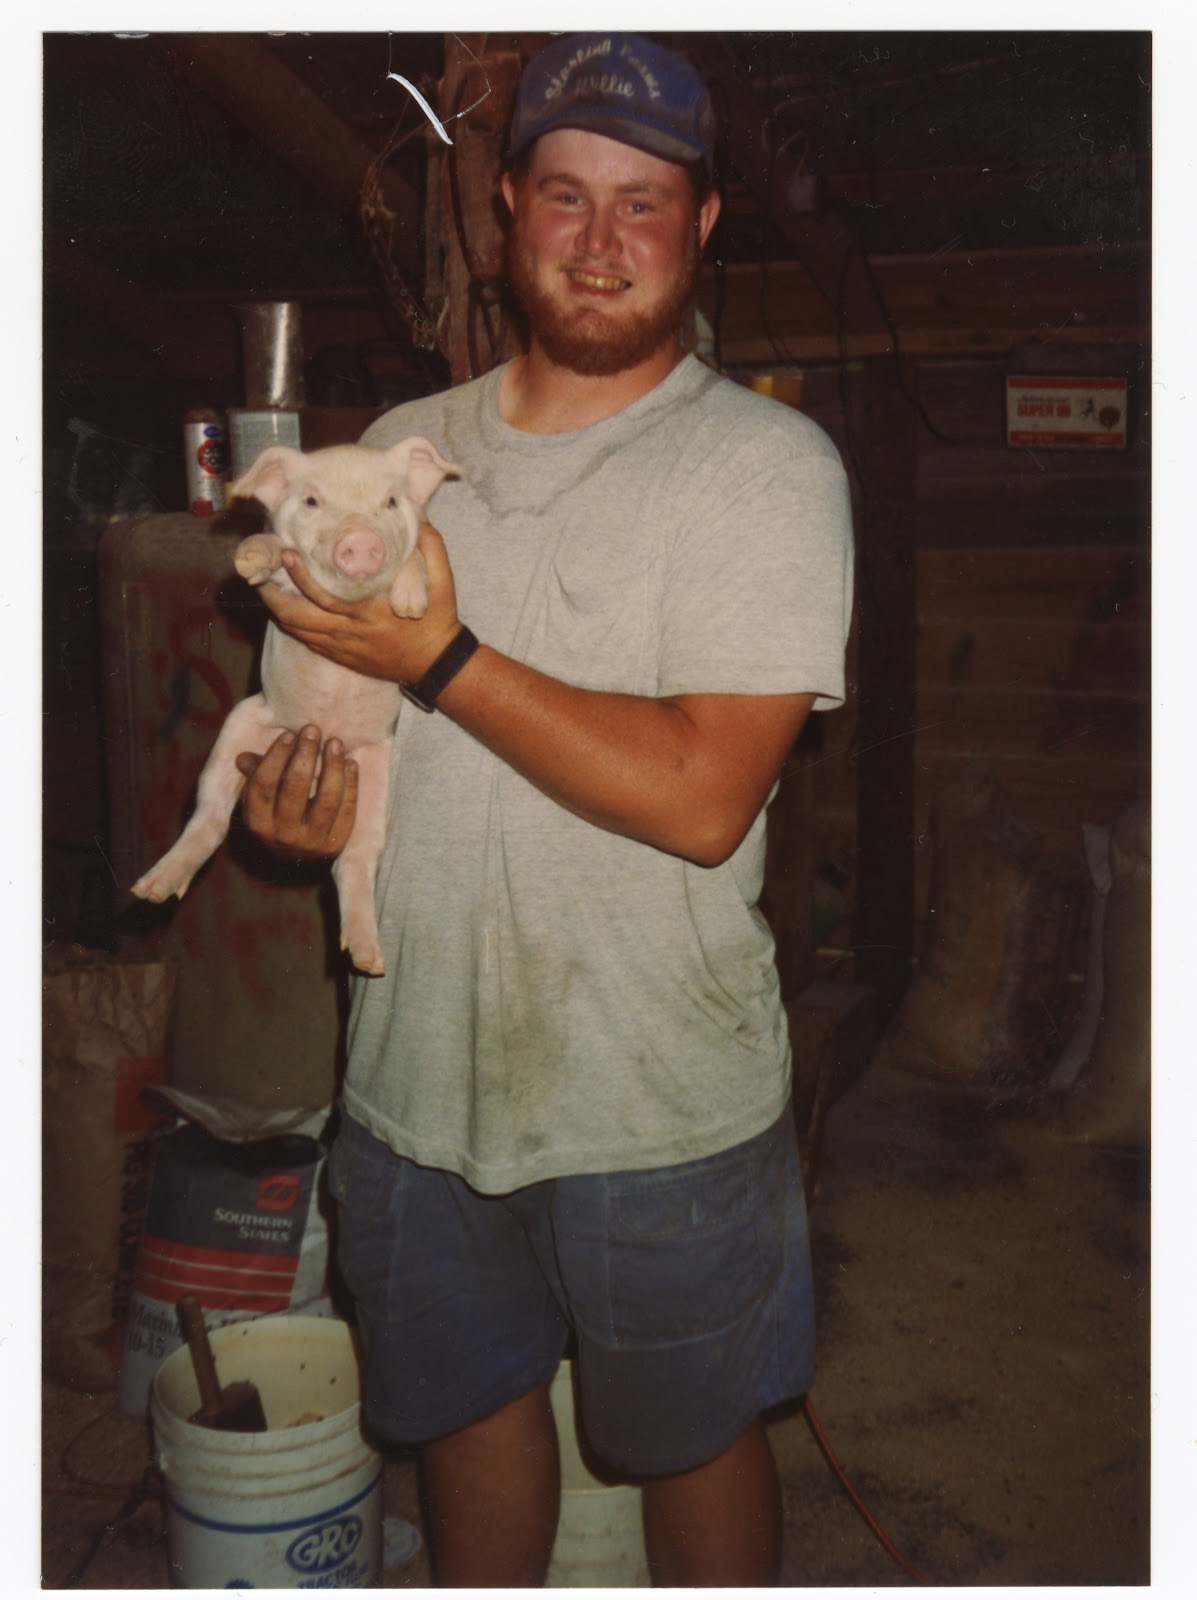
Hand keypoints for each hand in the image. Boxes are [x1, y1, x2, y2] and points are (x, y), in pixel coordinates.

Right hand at [235, 726, 357, 858]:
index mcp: (257, 821)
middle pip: (295, 790)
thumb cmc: (277, 812)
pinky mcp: (335, 845)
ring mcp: (311, 842)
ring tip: (335, 743)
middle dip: (305, 756)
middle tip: (313, 730)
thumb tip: (242, 758)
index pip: (263, 785)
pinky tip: (350, 763)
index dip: (275, 757)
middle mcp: (282, 835)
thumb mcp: (261, 798)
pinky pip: (347, 810)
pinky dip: (350, 784)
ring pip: (326, 800)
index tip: (288, 734)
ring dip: (332, 767)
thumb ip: (255, 774)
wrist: (298, 854)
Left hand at [259, 523, 462, 683]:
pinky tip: (286, 611)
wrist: (438, 665)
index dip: (301, 576)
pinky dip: (294, 627)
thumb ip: (430, 546)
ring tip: (265, 588)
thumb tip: (418, 513)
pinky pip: (310, 643)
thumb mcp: (443, 581)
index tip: (287, 553)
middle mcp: (352, 632)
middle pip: (299, 618)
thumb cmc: (438, 621)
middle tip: (259, 574)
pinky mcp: (344, 658)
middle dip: (274, 597)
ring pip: (299, 632)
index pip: (325, 596)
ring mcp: (345, 648)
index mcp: (370, 611)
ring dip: (278, 611)